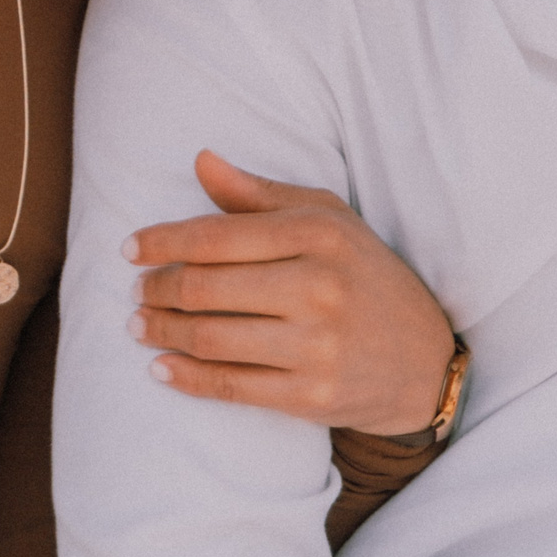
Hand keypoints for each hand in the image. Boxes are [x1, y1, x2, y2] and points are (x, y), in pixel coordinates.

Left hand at [124, 149, 456, 435]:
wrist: (424, 358)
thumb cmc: (366, 277)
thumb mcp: (329, 220)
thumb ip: (260, 194)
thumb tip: (200, 161)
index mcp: (320, 234)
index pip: (218, 235)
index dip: (164, 241)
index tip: (131, 248)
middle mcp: (319, 286)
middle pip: (206, 288)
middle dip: (157, 289)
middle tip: (137, 290)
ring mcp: (315, 344)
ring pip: (210, 338)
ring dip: (161, 332)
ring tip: (140, 324)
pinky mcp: (310, 394)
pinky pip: (229, 385)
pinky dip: (185, 378)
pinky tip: (161, 368)